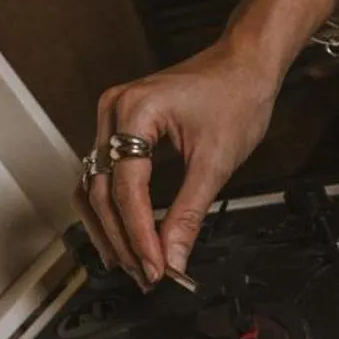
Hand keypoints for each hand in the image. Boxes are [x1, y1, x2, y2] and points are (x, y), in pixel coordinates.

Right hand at [77, 35, 281, 285]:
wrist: (244, 63)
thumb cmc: (236, 95)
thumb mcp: (216, 162)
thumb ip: (188, 214)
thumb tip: (173, 258)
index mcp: (135, 111)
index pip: (126, 189)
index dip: (138, 236)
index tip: (155, 270)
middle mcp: (113, 111)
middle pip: (101, 191)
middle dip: (122, 239)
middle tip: (144, 276)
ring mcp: (111, 117)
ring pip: (93, 186)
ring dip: (109, 229)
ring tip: (131, 264)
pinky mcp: (119, 126)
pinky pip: (103, 174)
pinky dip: (111, 208)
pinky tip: (122, 236)